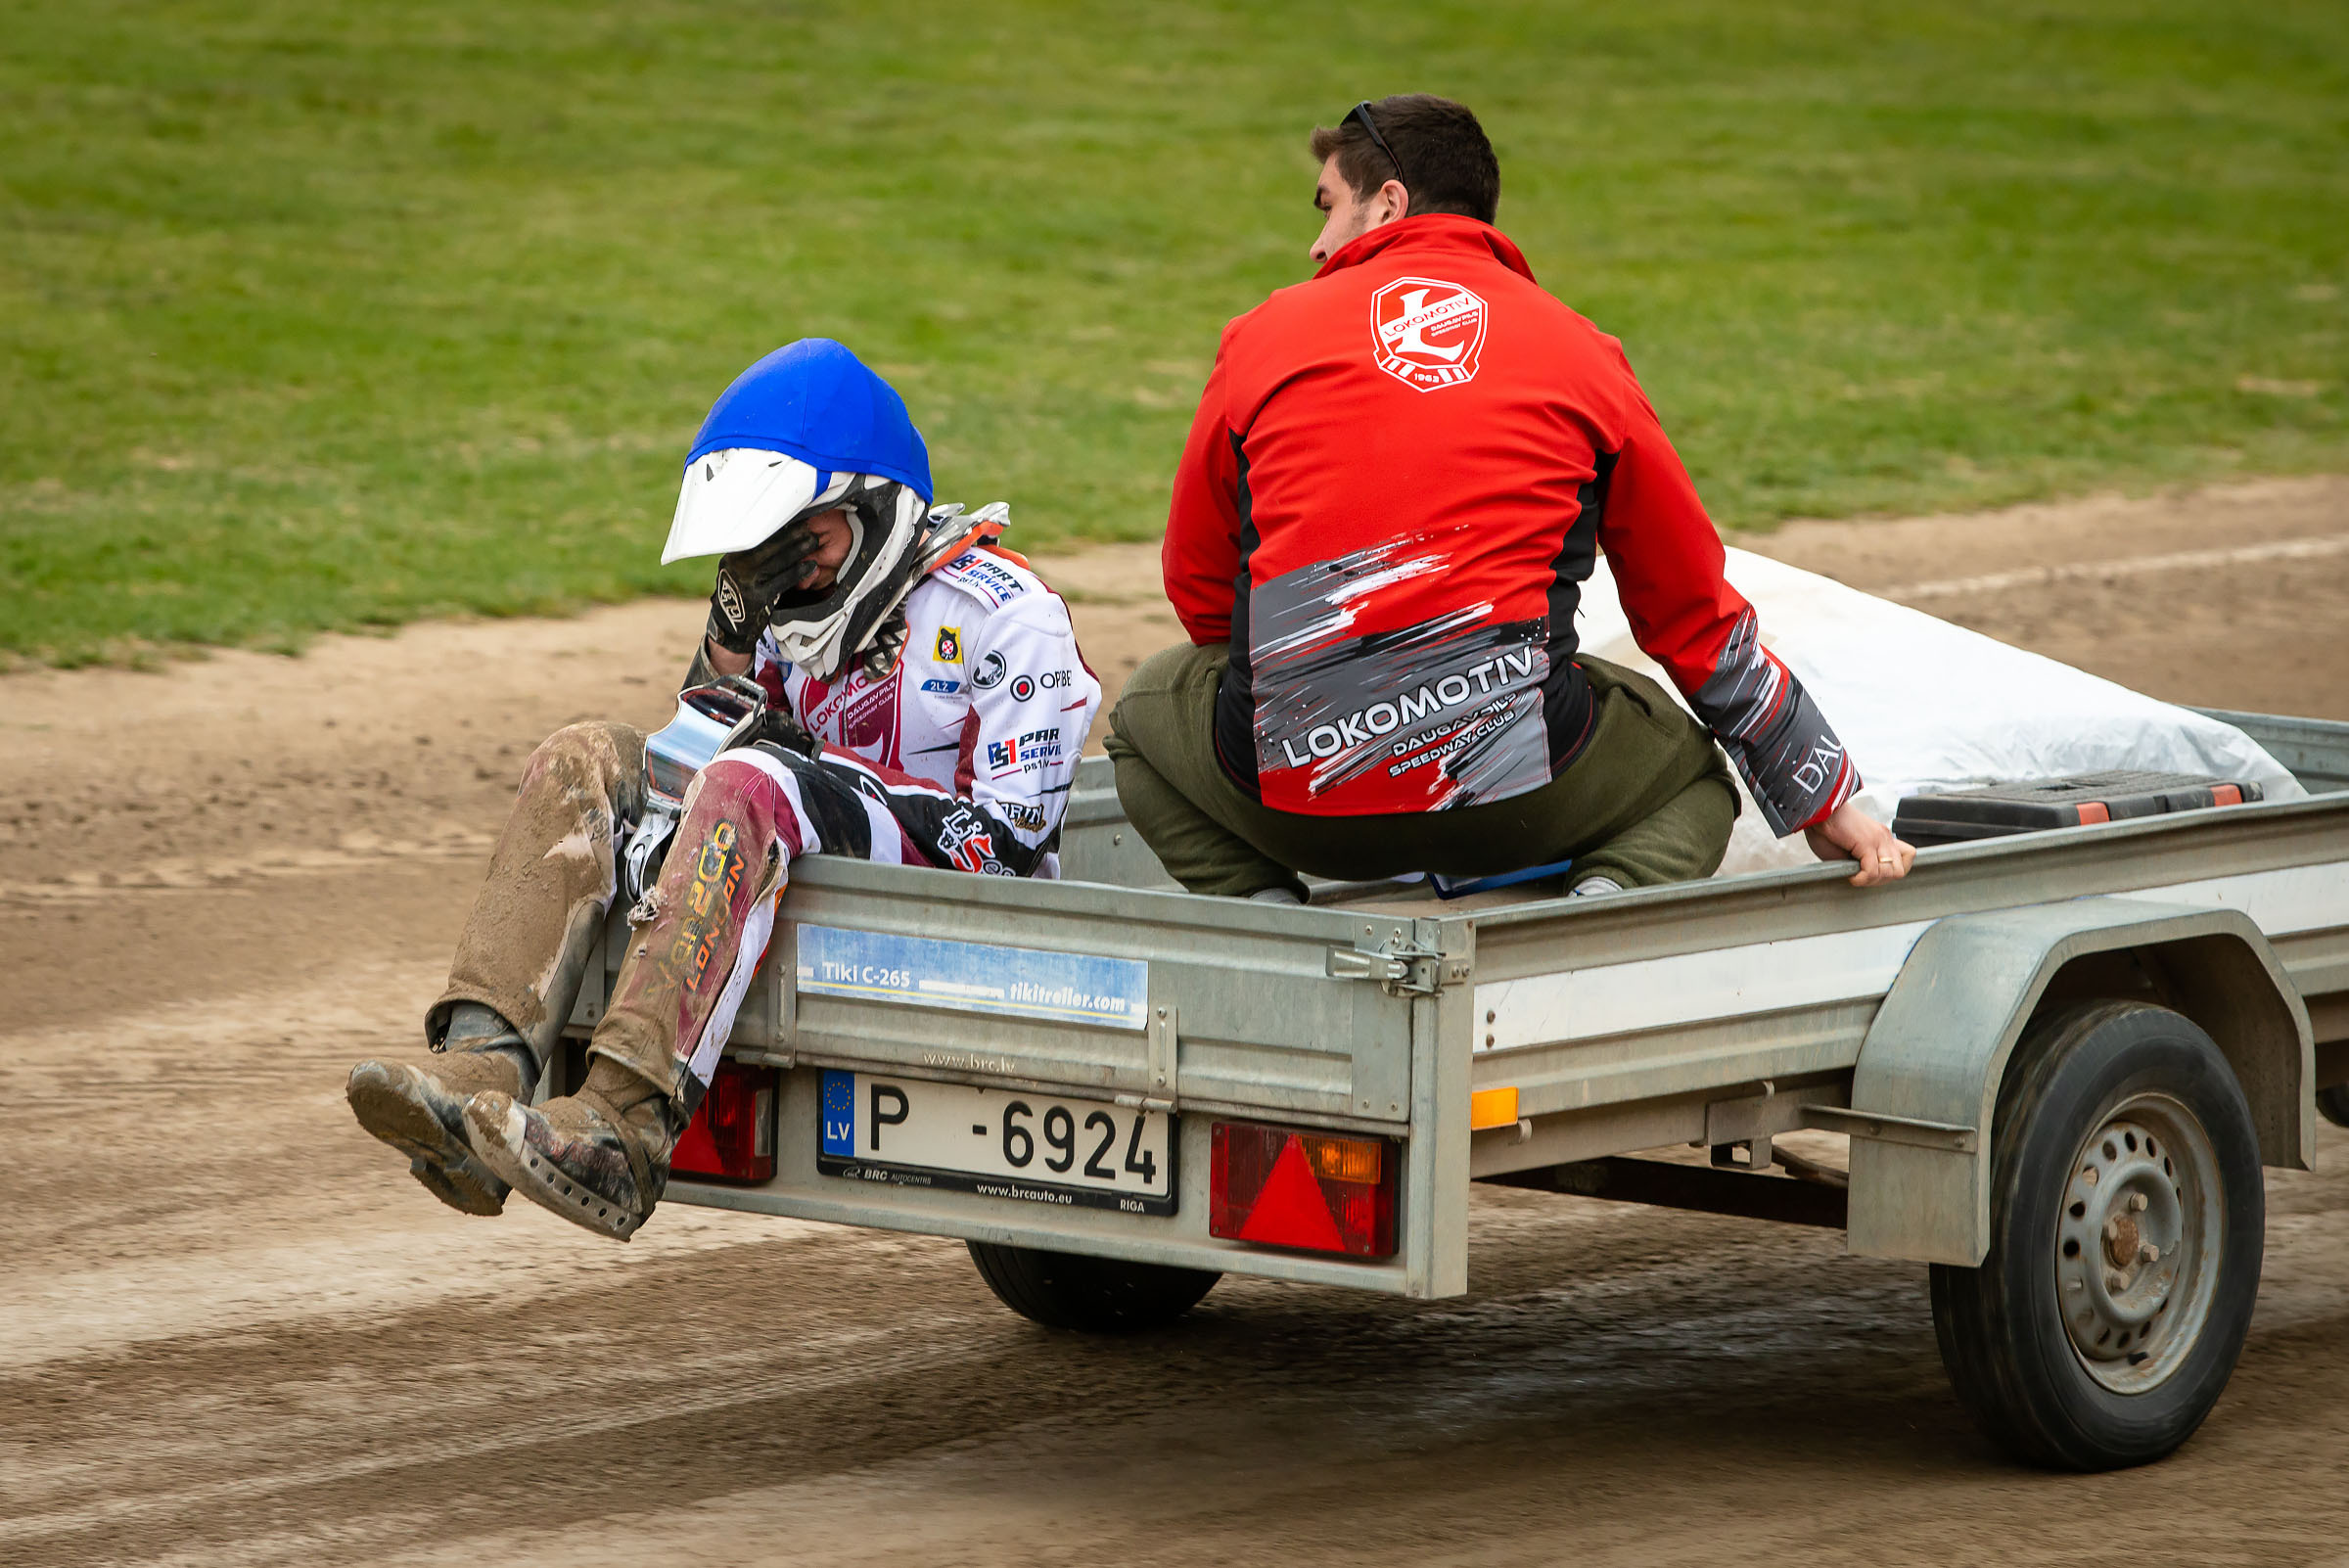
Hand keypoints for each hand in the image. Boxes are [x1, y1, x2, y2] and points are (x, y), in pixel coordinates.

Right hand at [706, 526, 822, 654]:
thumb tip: (774, 534)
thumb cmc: (737, 595)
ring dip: (798, 549)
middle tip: (808, 525)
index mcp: (732, 556)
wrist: (728, 626)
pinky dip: (798, 572)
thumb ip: (750, 555)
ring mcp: (747, 581)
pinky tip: (811, 566)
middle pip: (767, 544)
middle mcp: (737, 566)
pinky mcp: (758, 597)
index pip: (757, 536)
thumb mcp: (736, 571)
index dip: (777, 526)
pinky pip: (782, 581)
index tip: (792, 517)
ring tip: (813, 541)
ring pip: (777, 561)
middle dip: (790, 533)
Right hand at [1804, 800, 1915, 886]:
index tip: (1871, 873)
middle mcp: (1884, 837)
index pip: (1907, 857)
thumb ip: (1861, 860)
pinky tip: (1850, 874)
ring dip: (1871, 880)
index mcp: (1881, 836)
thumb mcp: (1848, 848)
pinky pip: (1872, 871)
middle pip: (1900, 870)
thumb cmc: (1826, 829)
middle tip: (1861, 877)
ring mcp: (1878, 839)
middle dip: (1880, 880)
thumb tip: (1864, 876)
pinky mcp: (1867, 842)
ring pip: (1890, 873)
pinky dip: (1861, 878)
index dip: (1891, 871)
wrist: (1817, 811)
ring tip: (1855, 875)